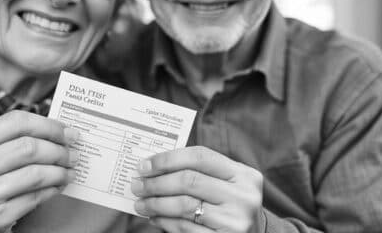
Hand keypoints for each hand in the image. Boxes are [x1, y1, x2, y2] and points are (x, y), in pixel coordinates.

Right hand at [0, 110, 79, 231]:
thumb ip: (7, 139)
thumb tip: (54, 130)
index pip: (17, 122)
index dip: (48, 125)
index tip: (67, 131)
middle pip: (30, 147)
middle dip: (59, 148)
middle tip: (74, 152)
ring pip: (36, 173)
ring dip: (61, 170)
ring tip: (69, 169)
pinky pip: (35, 198)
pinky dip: (53, 189)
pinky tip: (58, 185)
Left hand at [131, 146, 262, 232]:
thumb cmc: (230, 206)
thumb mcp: (226, 185)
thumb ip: (199, 172)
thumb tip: (154, 167)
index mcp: (244, 175)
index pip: (200, 156)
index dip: (168, 159)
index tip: (144, 165)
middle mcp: (243, 196)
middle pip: (189, 180)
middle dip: (157, 183)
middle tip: (137, 185)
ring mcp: (235, 220)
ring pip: (184, 205)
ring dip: (156, 204)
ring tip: (141, 204)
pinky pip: (185, 228)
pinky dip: (165, 222)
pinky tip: (155, 218)